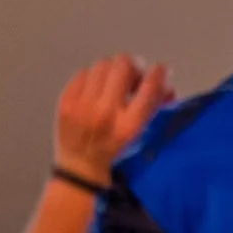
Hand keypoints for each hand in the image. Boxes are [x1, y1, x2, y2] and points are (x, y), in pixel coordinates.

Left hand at [53, 54, 172, 189]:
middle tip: (133, 74)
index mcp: (128, 127)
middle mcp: (105, 114)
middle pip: (123, 65)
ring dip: (113, 69)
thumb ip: (155, 107)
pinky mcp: (66, 101)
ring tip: (114, 80)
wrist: (79, 169)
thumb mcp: (139, 134)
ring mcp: (82, 106)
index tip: (161, 69)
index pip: (149, 88)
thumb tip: (166, 82)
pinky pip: (83, 72)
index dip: (159, 73)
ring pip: (103, 64)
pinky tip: (96, 88)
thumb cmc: (113, 152)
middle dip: (133, 66)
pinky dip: (93, 77)